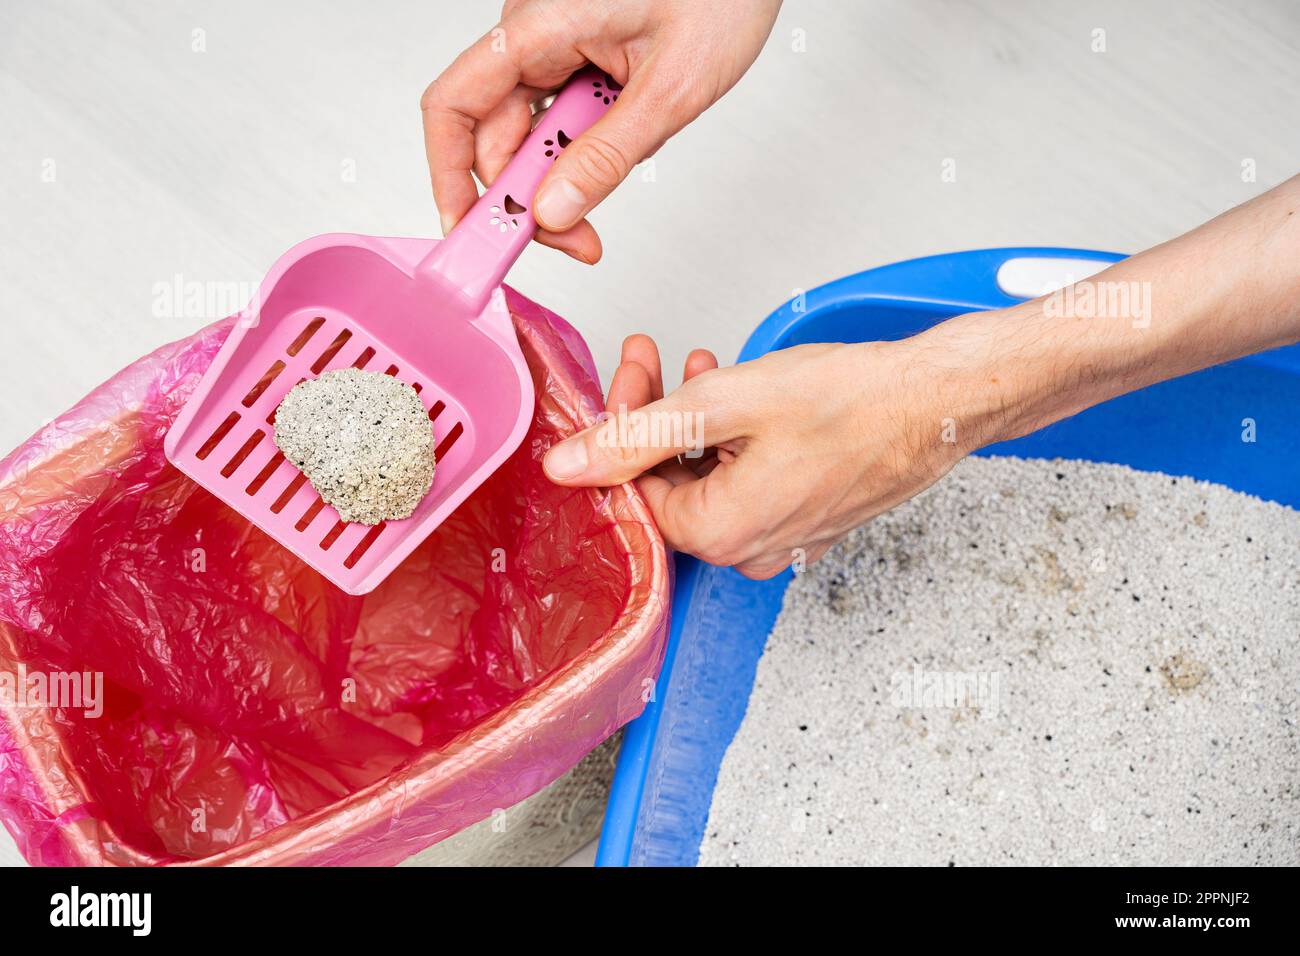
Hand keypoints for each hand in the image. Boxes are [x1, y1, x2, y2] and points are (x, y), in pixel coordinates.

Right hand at [421, 0, 781, 262]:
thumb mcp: (671, 89)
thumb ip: (608, 155)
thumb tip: (553, 210)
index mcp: (540, 23)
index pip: (455, 106)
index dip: (451, 176)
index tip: (471, 232)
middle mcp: (535, 30)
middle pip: (496, 133)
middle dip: (531, 196)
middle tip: (576, 240)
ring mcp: (554, 41)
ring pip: (533, 130)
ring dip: (569, 171)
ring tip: (630, 159)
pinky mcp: (577, 52)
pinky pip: (562, 114)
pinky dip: (590, 144)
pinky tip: (634, 132)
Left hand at [543, 332, 996, 578]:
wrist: (939, 402)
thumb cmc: (854, 403)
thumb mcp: (722, 406)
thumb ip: (635, 437)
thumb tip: (568, 465)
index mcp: (720, 533)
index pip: (634, 490)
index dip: (621, 425)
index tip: (628, 374)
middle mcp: (749, 549)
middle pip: (668, 485)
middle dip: (652, 416)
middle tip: (653, 359)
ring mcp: (782, 538)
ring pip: (707, 480)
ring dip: (692, 423)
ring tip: (702, 368)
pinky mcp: (807, 518)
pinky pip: (747, 485)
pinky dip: (732, 441)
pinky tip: (739, 398)